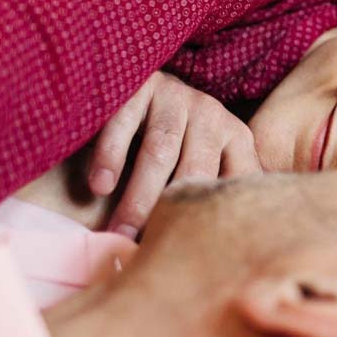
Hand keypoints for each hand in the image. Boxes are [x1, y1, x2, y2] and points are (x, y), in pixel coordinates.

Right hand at [89, 71, 260, 237]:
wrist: (142, 84)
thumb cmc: (175, 142)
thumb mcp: (205, 164)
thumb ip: (215, 196)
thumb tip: (222, 251)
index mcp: (236, 139)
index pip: (234, 181)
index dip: (214, 217)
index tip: (196, 252)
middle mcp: (212, 115)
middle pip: (195, 169)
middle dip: (170, 212)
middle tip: (147, 250)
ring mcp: (178, 96)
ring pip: (160, 152)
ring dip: (138, 196)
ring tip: (119, 231)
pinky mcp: (143, 84)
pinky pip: (124, 123)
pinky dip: (111, 156)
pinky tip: (100, 186)